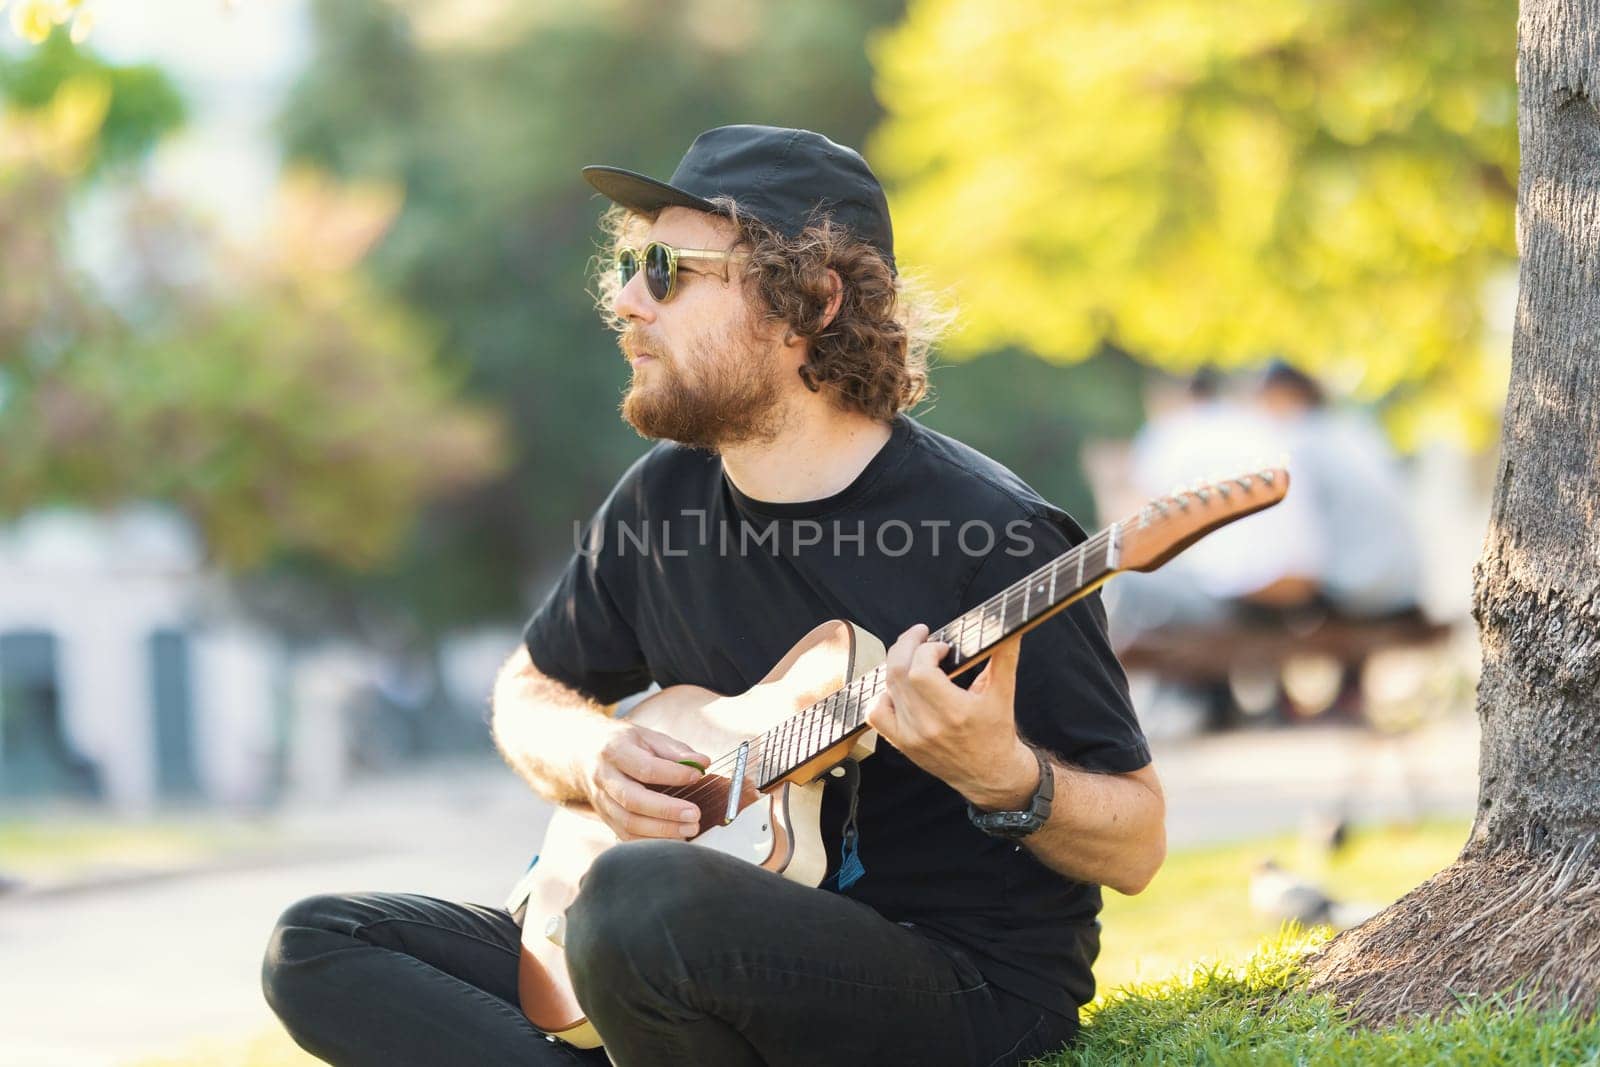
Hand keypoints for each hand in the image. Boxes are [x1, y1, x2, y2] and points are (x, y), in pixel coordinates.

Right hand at [584, 724, 711, 840]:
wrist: (582, 752)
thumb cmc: (622, 743)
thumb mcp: (646, 736)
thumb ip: (675, 750)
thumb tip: (702, 763)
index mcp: (614, 750)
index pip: (644, 768)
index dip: (673, 774)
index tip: (697, 776)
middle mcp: (603, 777)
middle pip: (632, 801)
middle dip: (666, 811)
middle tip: (695, 814)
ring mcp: (600, 801)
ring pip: (628, 823)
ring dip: (662, 831)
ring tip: (690, 829)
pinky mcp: (604, 818)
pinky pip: (625, 836)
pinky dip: (650, 842)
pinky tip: (673, 839)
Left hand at [864, 623, 1038, 810]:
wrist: (991, 775)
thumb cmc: (997, 733)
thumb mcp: (1004, 693)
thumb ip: (1004, 656)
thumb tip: (1011, 627)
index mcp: (953, 712)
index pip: (920, 670)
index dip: (928, 649)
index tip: (943, 647)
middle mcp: (928, 725)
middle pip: (898, 673)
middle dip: (907, 646)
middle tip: (921, 636)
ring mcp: (911, 736)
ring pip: (887, 688)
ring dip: (897, 665)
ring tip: (913, 657)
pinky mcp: (903, 744)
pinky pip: (876, 714)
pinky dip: (882, 694)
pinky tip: (899, 687)